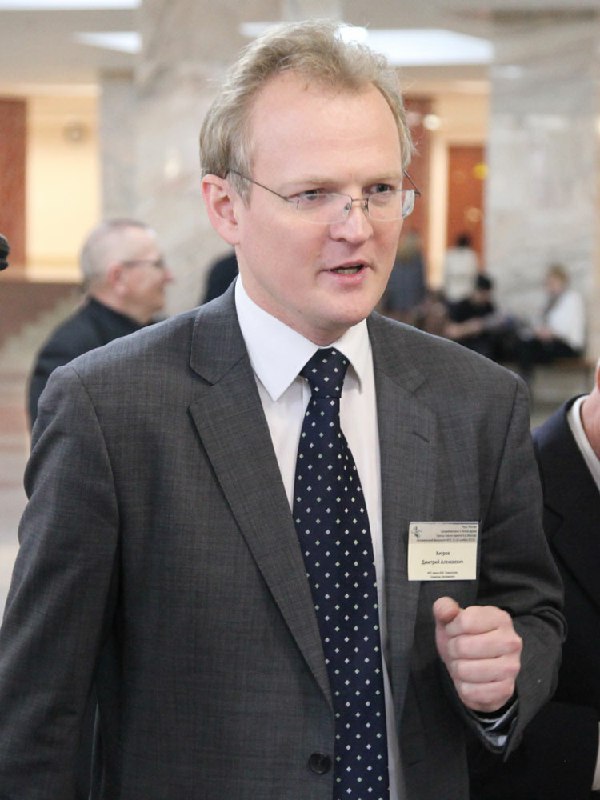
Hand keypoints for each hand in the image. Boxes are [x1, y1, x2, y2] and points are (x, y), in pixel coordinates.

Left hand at [433, 597, 521, 712]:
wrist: (478, 670)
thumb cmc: (465, 639)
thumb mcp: (452, 620)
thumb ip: (444, 608)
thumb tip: (444, 609)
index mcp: (500, 618)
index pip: (465, 621)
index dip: (451, 629)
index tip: (454, 632)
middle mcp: (511, 641)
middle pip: (463, 646)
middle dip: (452, 650)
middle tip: (457, 651)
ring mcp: (511, 667)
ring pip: (465, 670)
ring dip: (457, 669)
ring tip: (463, 664)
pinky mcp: (506, 690)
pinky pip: (471, 691)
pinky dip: (463, 687)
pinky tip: (470, 680)